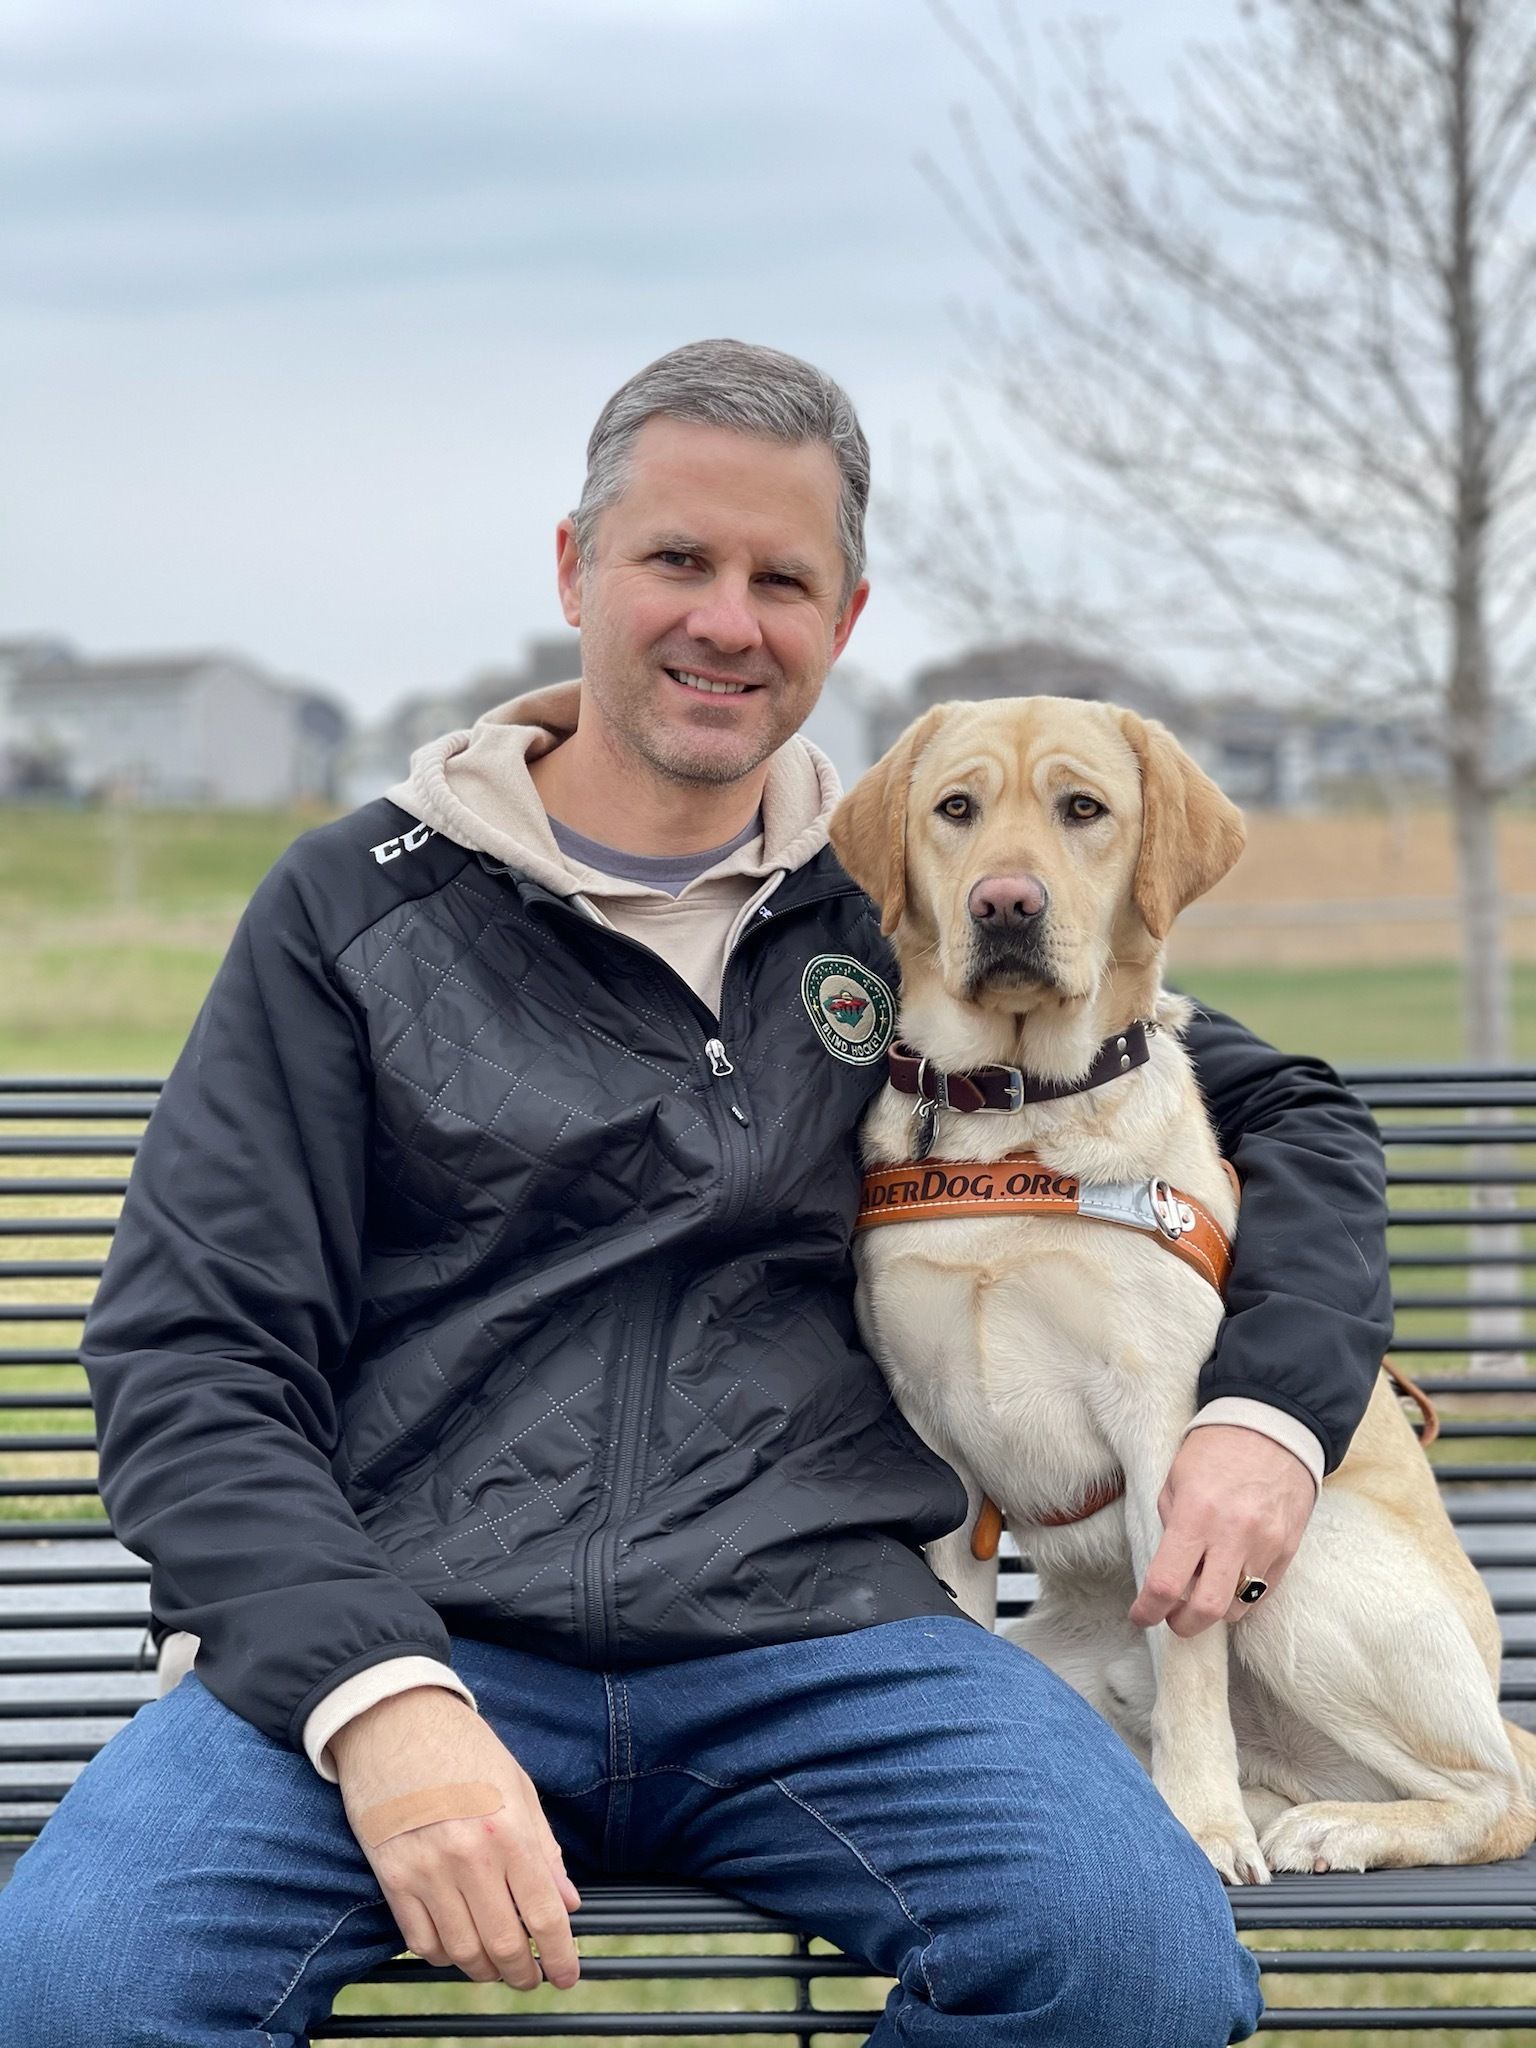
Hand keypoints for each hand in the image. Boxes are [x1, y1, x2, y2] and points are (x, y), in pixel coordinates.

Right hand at [331, 1687, 580, 1989]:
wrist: (395, 1721)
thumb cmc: (463, 1747)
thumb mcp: (519, 1786)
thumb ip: (544, 1848)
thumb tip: (568, 1903)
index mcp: (509, 1830)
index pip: (543, 1914)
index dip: (560, 1955)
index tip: (566, 1975)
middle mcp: (469, 1857)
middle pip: (503, 1942)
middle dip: (523, 1972)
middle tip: (530, 1978)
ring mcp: (427, 1870)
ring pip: (461, 1950)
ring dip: (484, 1969)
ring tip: (496, 1966)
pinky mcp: (392, 1877)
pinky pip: (419, 1939)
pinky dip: (441, 1955)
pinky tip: (456, 1947)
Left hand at [1129, 1425, 1314, 1638]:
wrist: (1274, 1428)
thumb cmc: (1217, 1449)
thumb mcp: (1176, 1479)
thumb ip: (1170, 1525)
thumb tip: (1169, 1569)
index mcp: (1196, 1515)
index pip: (1166, 1582)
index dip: (1148, 1610)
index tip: (1140, 1615)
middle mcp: (1233, 1536)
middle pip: (1207, 1610)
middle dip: (1183, 1625)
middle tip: (1171, 1617)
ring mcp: (1265, 1546)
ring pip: (1237, 1608)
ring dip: (1214, 1611)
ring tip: (1202, 1591)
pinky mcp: (1288, 1551)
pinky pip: (1262, 1593)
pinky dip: (1241, 1597)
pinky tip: (1228, 1581)